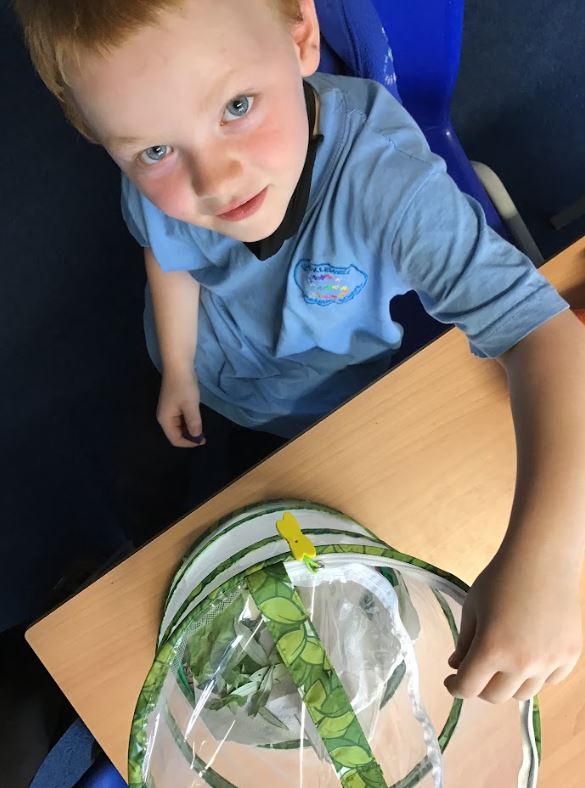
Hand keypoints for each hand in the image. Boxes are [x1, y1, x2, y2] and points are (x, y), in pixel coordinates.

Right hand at [157, 367, 205, 447]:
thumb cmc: (183, 386)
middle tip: (204, 433)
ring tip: (202, 426)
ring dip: (190, 428)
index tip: (203, 440)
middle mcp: (164, 417)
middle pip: (176, 434)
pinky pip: (181, 418)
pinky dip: (189, 421)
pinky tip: (197, 417)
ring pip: (179, 426)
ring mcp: (168, 410)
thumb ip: (193, 423)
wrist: (179, 365)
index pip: (175, 440)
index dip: (189, 443)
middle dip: (190, 436)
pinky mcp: (173, 404)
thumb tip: (197, 437)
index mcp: (165, 420)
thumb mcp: (190, 406)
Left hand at [444, 548, 581, 702]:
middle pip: (495, 696)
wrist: (541, 559)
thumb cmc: (500, 578)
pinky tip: (528, 654)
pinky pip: (549, 680)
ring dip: (508, 683)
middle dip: (480, 685)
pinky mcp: (569, 656)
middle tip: (476, 668)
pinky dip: (535, 675)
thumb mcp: (472, 608)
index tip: (452, 681)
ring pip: (523, 693)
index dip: (455, 687)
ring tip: (503, 660)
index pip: (468, 688)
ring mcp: (549, 662)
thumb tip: (457, 667)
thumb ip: (464, 642)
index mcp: (491, 649)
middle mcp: (521, 663)